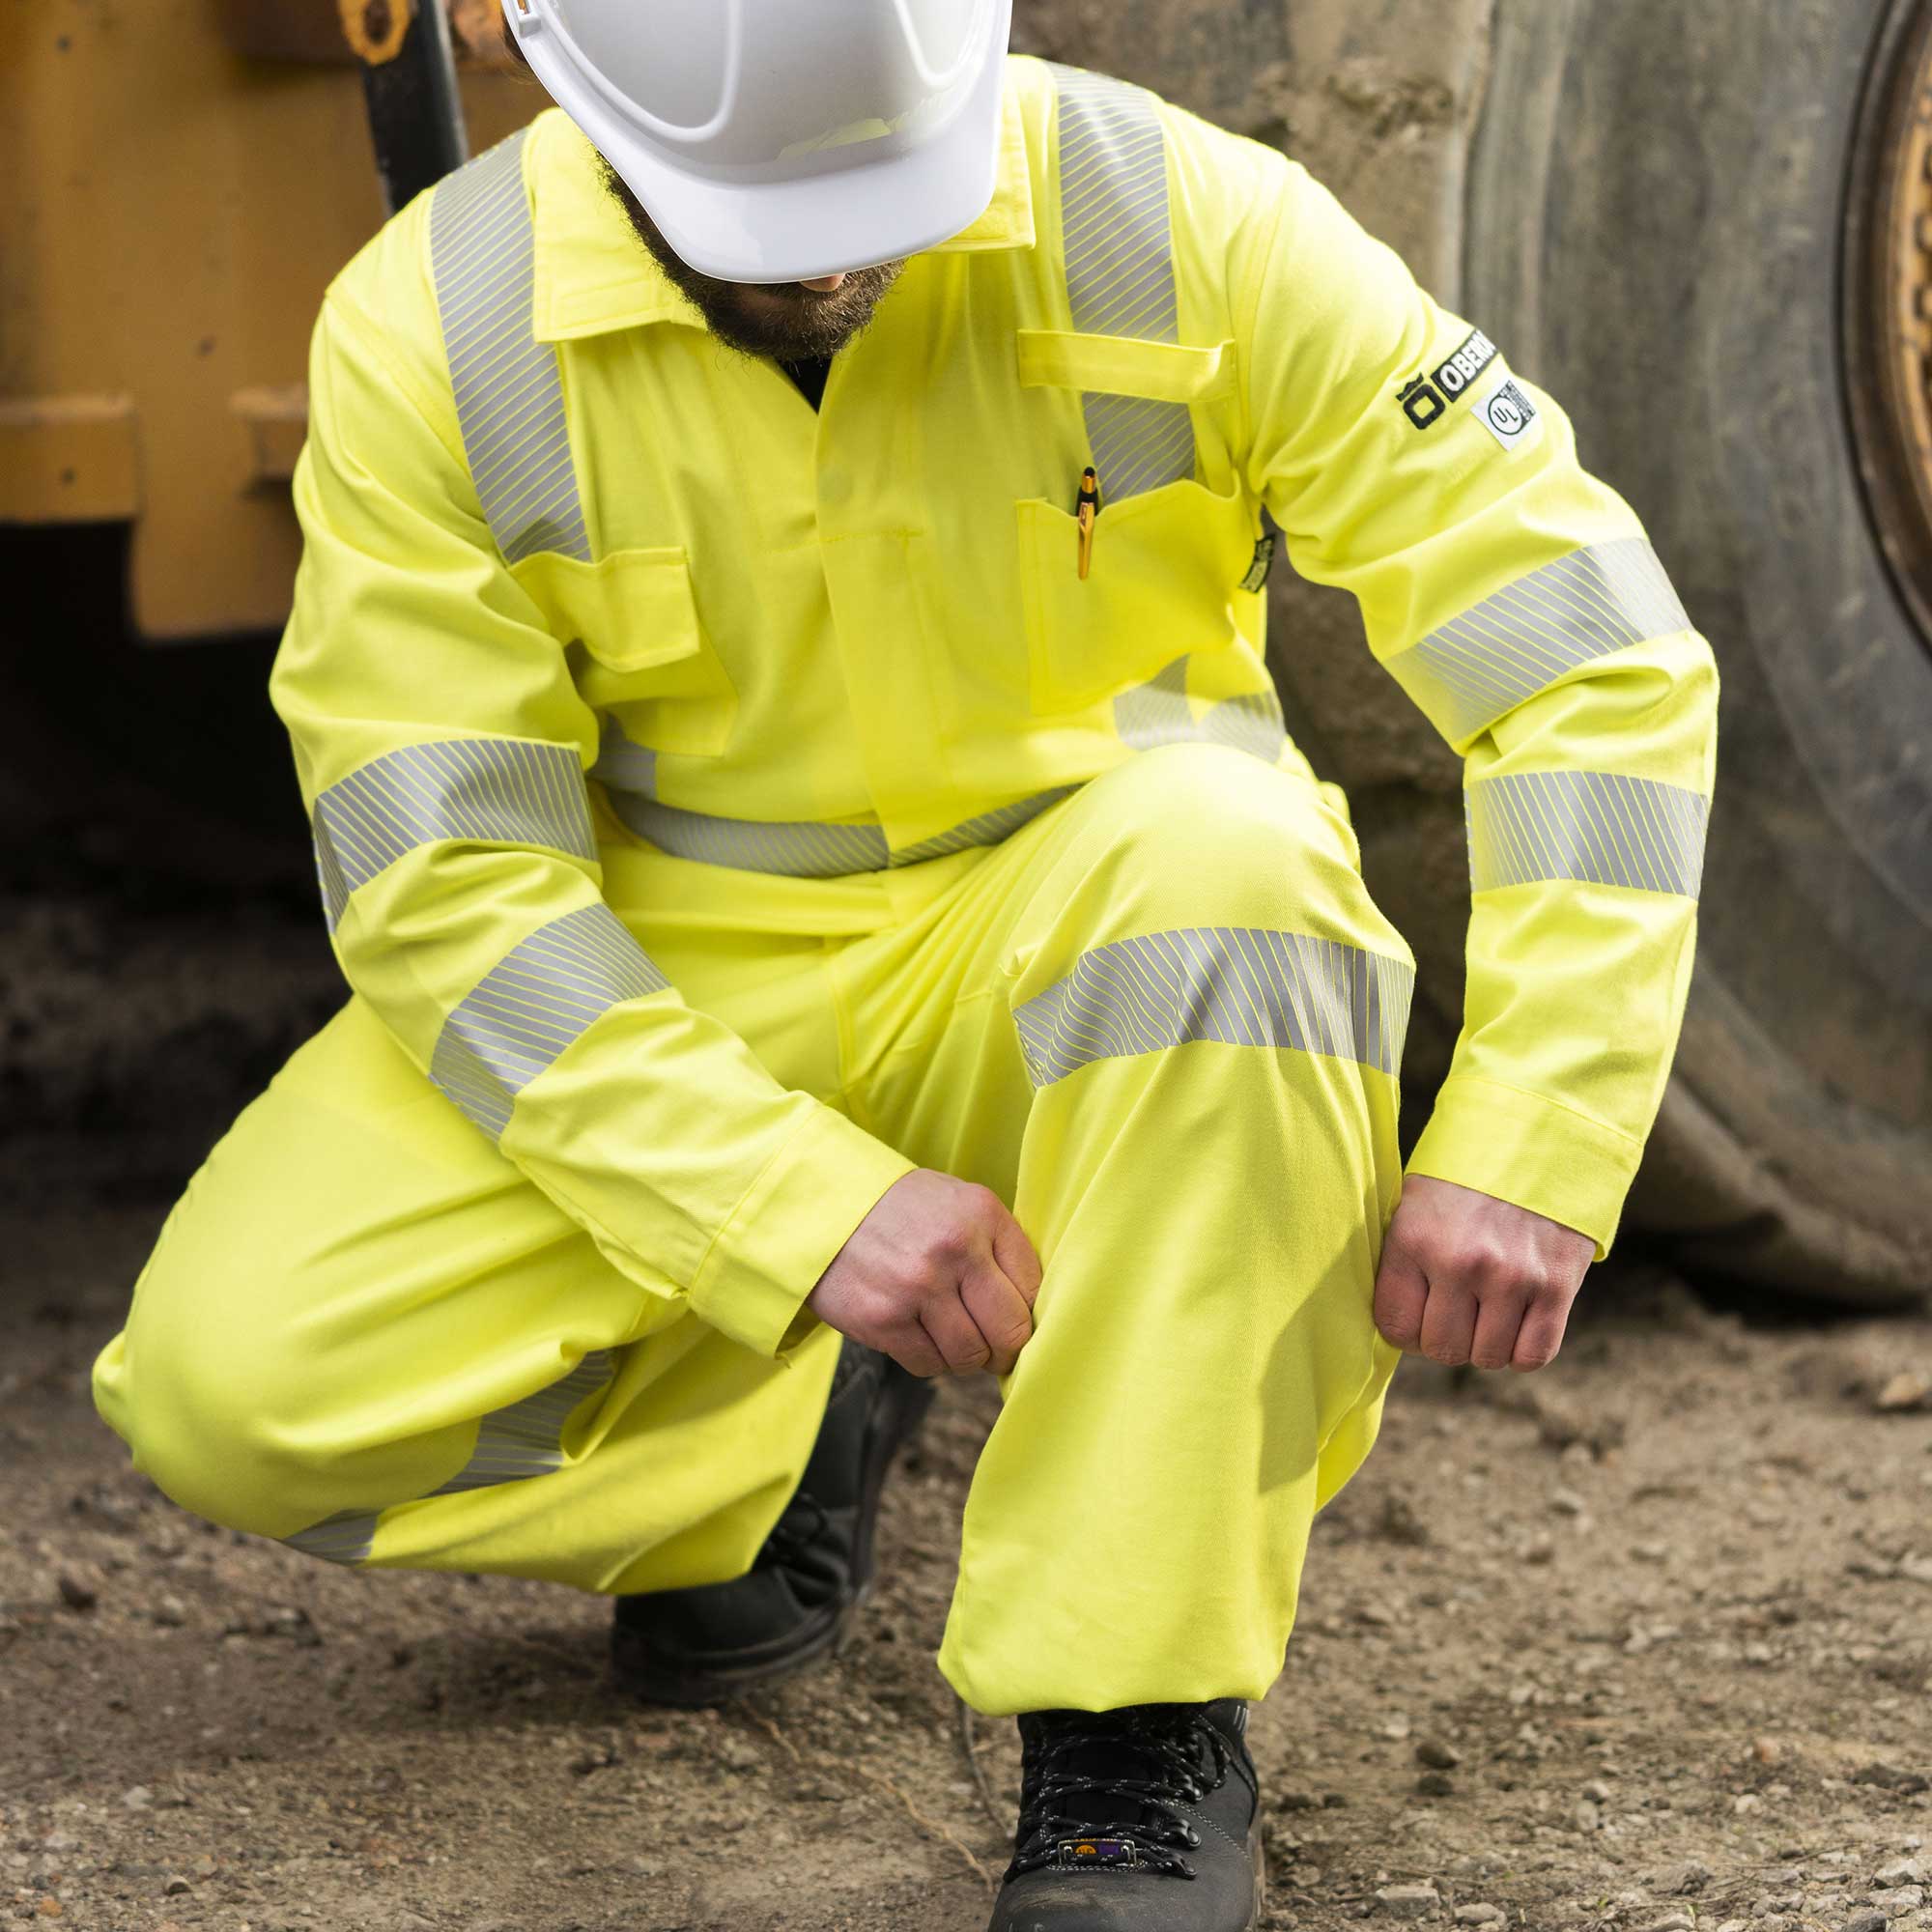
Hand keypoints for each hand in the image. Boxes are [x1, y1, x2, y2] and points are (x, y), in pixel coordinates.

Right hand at [807, 1170, 1042, 1378]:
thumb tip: (1033, 1311)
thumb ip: (997, 1246)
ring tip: (951, 1339)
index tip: (1015, 1322)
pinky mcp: (884, 1319)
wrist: (820, 1206)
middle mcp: (955, 1248)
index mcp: (983, 1214)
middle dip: (1006, 1351)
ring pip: (970, 1356)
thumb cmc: (900, 1210)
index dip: (1028, 1315)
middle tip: (996, 1352)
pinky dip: (930, 1360)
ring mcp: (918, 1286)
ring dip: (966, 1358)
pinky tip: (919, 1336)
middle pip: (1010, 1331)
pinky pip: (928, 1364)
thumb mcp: (958, 1203)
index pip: (1033, 1288)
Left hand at [1373, 1175, 1593, 1371]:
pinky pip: (1533, 1355)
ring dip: (1486, 1345)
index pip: (1395, 1326)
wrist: (1539, 1136)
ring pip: (1487, 1357)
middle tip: (1458, 1313)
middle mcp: (1460, 1263)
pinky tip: (1518, 1324)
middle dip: (1447, 1340)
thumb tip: (1399, 1327)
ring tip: (1489, 1312)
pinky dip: (1522, 1351)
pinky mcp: (1556, 1286)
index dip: (1407, 1332)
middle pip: (1443, 1349)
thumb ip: (1405, 1261)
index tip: (1420, 1318)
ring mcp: (1511, 1277)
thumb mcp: (1416, 1203)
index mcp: (1415, 1239)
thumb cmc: (1467, 1176)